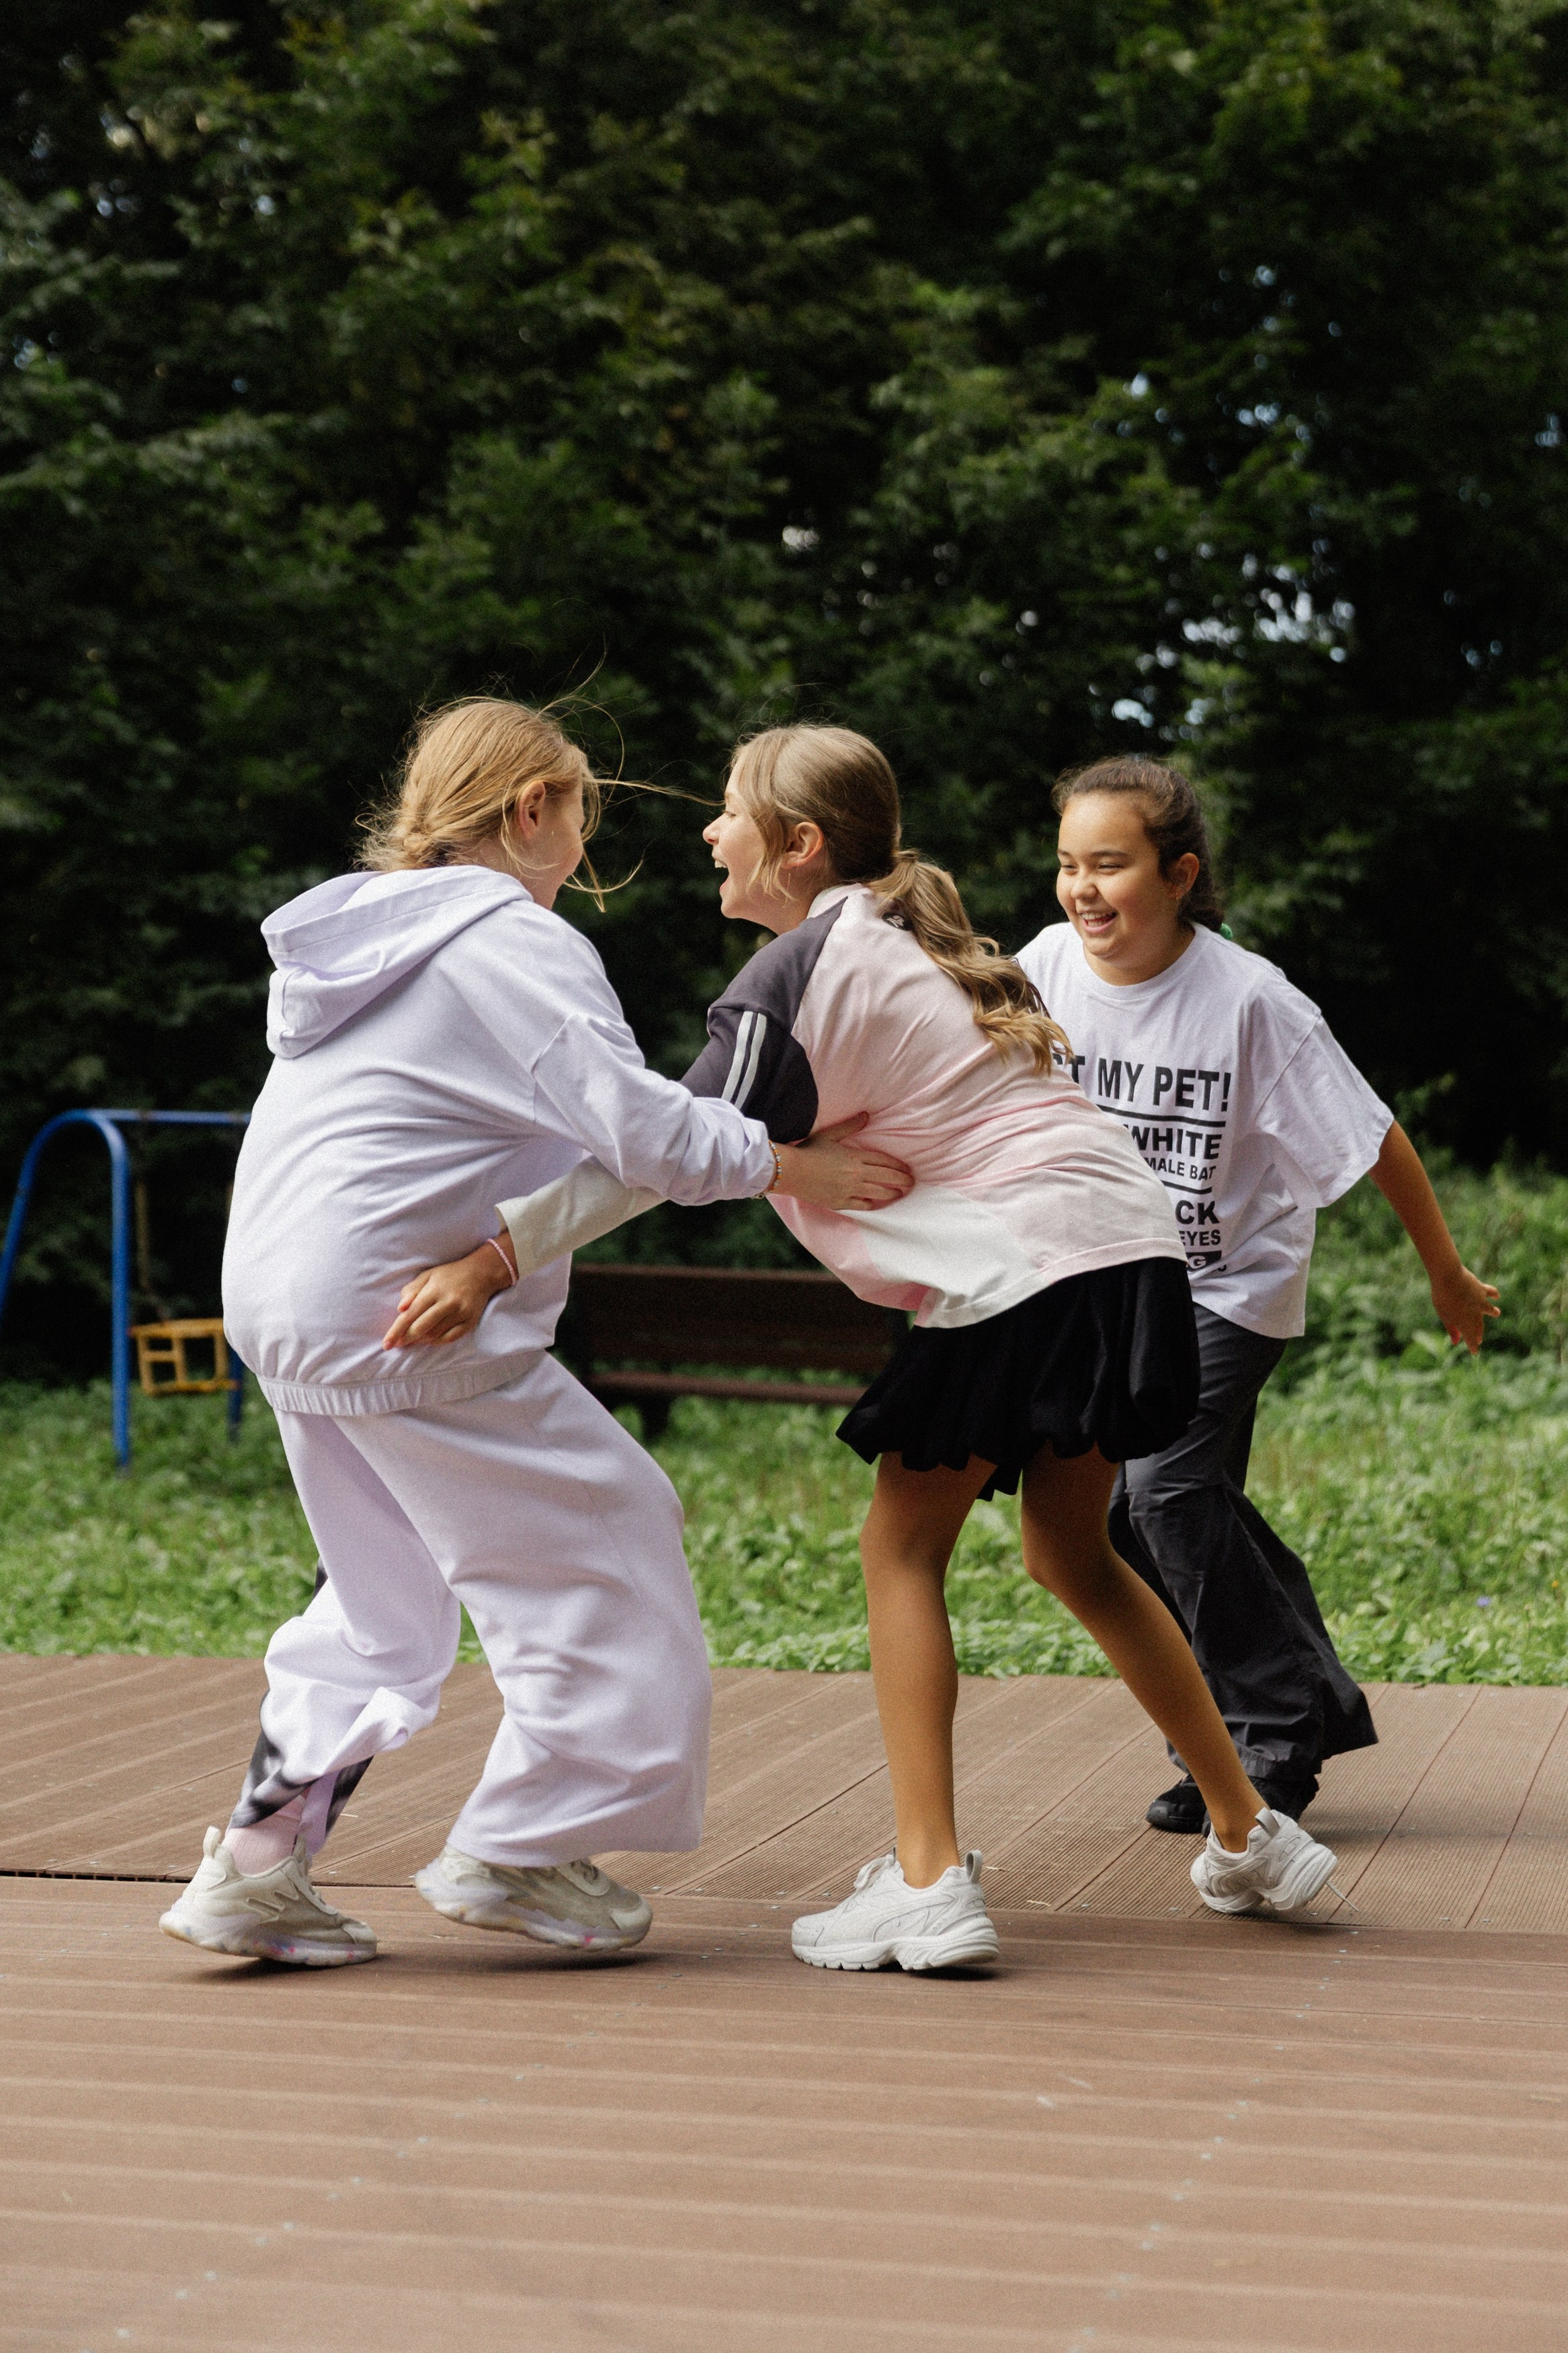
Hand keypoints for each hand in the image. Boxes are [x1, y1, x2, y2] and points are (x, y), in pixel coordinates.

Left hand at [383, 1235, 515, 1348]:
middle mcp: (448, 1302)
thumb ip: (411, 1290)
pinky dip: (436, 1341)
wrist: (481, 1274)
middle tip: (397, 1343)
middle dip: (406, 1338)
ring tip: (414, 1336)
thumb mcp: (427, 1275)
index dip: (396, 1330)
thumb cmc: (449, 1275)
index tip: (387, 1343)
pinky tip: (430, 1338)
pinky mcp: (470, 1322)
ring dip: (421, 1339)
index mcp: (434, 1290)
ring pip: (435, 1335)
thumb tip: (400, 1309)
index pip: (410, 1314)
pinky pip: (449, 1338)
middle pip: (421, 1328)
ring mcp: (461, 1313)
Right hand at [770, 1112, 913, 1211]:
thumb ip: (850, 1126)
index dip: (898, 1165)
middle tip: (911, 1182)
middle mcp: (856, 1175)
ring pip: (878, 1193)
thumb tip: (866, 1115)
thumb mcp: (830, 1135)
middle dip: (902, 1180)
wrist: (790, 1171)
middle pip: (886, 1177)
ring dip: (892, 1194)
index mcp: (855, 1157)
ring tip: (900, 1194)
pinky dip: (871, 1204)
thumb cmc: (808, 1151)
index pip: (884, 1161)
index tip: (907, 1169)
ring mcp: (849, 1190)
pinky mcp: (840, 1203)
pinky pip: (862, 1205)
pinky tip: (876, 1204)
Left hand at [1430, 1260, 1499, 1353]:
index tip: (1474, 1352)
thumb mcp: (1444, 1316)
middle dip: (1478, 1333)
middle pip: (1478, 1326)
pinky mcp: (1481, 1289)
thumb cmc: (1443, 1298)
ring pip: (1489, 1309)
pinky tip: (1496, 1296)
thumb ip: (1451, 1329)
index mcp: (1465, 1323)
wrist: (1449, 1278)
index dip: (1473, 1347)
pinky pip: (1490, 1292)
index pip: (1471, 1340)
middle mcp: (1476, 1314)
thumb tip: (1456, 1341)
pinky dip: (1494, 1294)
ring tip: (1496, 1313)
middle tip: (1479, 1339)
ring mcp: (1480, 1301)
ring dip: (1493, 1311)